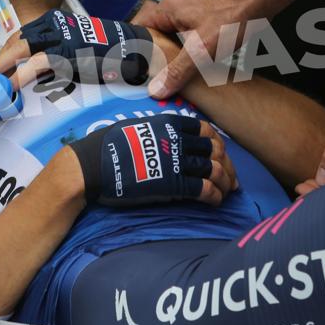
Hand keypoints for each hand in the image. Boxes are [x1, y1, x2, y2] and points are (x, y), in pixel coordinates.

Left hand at [0, 10, 154, 88]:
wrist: (129, 48)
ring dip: (5, 67)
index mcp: (53, 22)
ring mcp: (59, 36)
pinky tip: (12, 85)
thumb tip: (28, 71)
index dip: (5, 53)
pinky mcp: (66, 51)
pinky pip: (36, 63)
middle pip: (17, 41)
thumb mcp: (72, 46)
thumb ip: (50, 54)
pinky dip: (21, 74)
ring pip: (22, 49)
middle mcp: (54, 25)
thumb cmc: (102, 52)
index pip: (21, 36)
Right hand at [67, 114, 236, 206]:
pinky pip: (204, 189)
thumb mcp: (136, 127)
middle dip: (228, 165)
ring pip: (214, 170)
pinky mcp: (174, 184)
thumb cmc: (108, 147)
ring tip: (228, 191)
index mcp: (168, 123)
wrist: (92, 166)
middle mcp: (177, 140)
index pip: (205, 129)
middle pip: (215, 150)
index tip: (219, 154)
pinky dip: (215, 196)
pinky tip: (217, 201)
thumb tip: (166, 136)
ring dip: (226, 182)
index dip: (217, 142)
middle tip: (232, 177)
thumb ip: (157, 130)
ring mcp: (176, 162)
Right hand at [132, 0, 257, 99]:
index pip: (137, 29)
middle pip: (154, 34)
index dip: (132, 49)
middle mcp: (175, 6)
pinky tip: (191, 64)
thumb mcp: (202, 50)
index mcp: (167, 9)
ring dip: (171, 54)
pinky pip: (186, 34)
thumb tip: (155, 90)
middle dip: (153, 55)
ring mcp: (190, 10)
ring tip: (168, 76)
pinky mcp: (205, 15)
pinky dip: (186, 49)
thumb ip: (177, 71)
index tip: (131, 70)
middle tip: (149, 79)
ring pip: (171, 36)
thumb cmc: (232, 18)